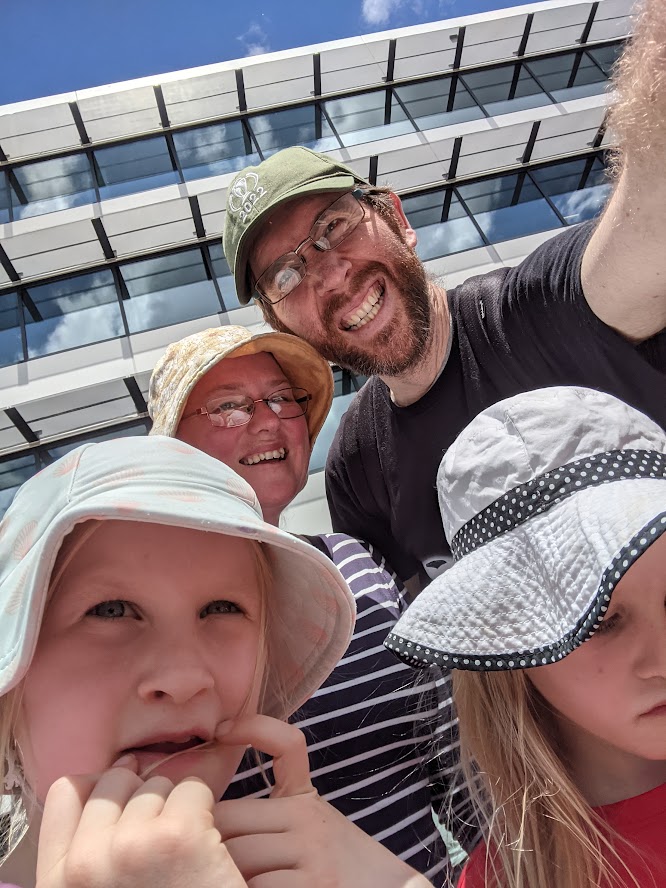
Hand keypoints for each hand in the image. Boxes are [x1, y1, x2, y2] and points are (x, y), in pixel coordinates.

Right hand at [36, 756, 246, 887]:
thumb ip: (87, 851)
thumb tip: (112, 774)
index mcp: (57, 883)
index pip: (66, 793)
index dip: (101, 787)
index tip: (126, 799)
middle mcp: (85, 863)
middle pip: (115, 781)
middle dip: (143, 798)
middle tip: (162, 839)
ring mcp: (130, 846)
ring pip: (158, 784)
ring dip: (176, 807)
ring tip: (184, 853)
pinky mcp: (178, 835)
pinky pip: (194, 789)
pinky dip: (206, 810)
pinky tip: (207, 846)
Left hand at [215, 715, 431, 887]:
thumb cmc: (341, 871)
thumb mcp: (313, 828)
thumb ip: (273, 817)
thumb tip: (212, 817)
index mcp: (305, 800)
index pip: (285, 744)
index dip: (252, 728)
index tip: (224, 730)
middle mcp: (308, 819)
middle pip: (230, 815)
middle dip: (210, 839)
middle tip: (211, 857)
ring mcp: (312, 852)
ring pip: (237, 854)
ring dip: (228, 873)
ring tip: (233, 880)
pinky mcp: (315, 885)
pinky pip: (257, 886)